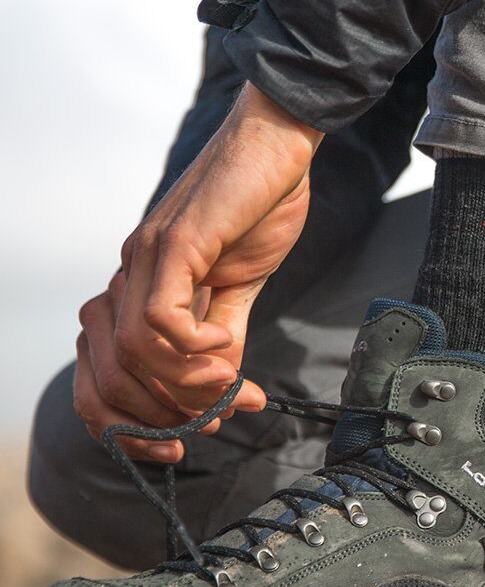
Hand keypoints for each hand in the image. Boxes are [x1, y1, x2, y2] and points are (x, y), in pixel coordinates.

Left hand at [79, 83, 321, 461]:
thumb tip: (224, 395)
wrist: (278, 145)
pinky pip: (161, 319)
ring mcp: (147, 257)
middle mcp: (130, 275)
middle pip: (107, 377)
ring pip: (134, 354)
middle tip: (215, 418)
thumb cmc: (260, 207)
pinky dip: (195, 346)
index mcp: (139, 288)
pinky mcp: (176, 242)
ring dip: (184, 385)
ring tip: (228, 382)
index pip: (103, 377)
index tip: (184, 441)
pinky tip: (227, 337)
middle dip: (161, 417)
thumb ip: (225, 338)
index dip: (133, 425)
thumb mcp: (241, 287)